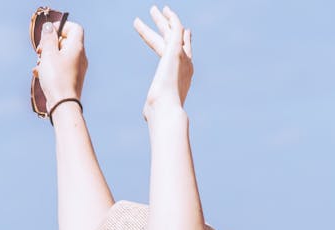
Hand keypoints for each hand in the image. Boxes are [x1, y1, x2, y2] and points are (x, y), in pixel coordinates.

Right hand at [33, 19, 87, 105]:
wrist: (63, 104)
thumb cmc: (56, 78)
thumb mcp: (48, 54)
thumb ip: (48, 38)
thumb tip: (49, 28)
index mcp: (77, 48)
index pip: (74, 28)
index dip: (61, 27)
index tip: (48, 34)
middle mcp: (80, 57)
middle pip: (65, 42)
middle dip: (50, 44)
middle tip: (40, 51)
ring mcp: (77, 69)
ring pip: (61, 56)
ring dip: (47, 57)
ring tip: (39, 65)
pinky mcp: (72, 79)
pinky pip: (60, 68)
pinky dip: (50, 68)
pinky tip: (39, 74)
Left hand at [133, 5, 192, 119]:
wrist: (166, 110)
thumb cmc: (160, 114)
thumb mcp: (156, 108)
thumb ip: (153, 107)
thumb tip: (148, 115)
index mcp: (184, 77)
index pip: (184, 54)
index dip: (181, 42)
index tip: (184, 32)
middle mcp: (186, 65)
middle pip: (176, 40)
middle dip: (167, 26)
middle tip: (161, 13)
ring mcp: (182, 57)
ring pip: (172, 33)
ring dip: (163, 20)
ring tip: (154, 9)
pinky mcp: (175, 52)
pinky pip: (175, 30)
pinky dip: (172, 20)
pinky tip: (166, 11)